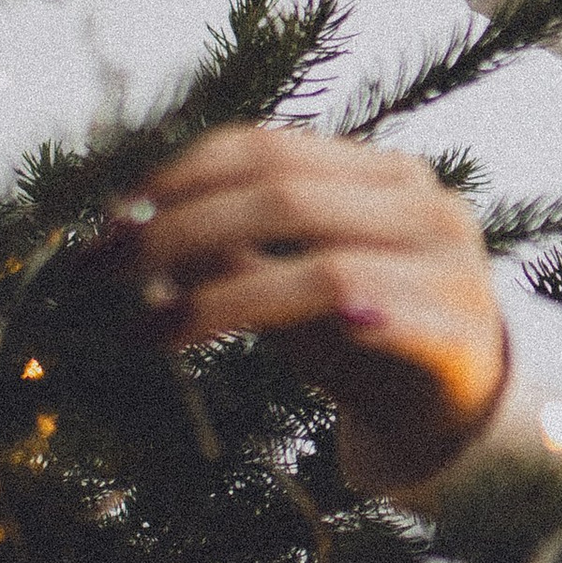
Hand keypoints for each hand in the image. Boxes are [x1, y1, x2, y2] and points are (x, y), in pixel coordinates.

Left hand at [109, 127, 507, 491]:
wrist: (457, 414)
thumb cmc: (364, 336)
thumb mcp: (289, 283)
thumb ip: (232, 248)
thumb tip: (130, 226)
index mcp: (380, 174)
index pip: (267, 149)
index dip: (179, 176)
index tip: (110, 220)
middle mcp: (423, 204)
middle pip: (284, 195)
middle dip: (180, 230)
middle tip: (104, 273)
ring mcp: (449, 267)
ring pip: (319, 262)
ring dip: (216, 297)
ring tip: (147, 329)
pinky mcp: (456, 333)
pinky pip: (367, 315)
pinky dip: (293, 316)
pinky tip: (231, 332)